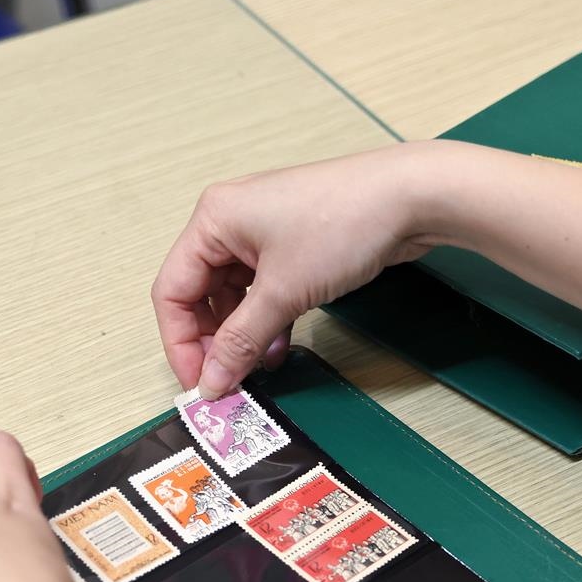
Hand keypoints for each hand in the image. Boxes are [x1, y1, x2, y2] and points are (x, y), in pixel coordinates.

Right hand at [152, 143, 440, 396]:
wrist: (409, 198)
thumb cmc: (342, 225)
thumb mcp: (283, 292)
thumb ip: (241, 340)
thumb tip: (212, 381)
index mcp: (213, 220)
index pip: (172, 290)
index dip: (181, 343)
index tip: (199, 383)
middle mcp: (231, 221)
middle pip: (199, 294)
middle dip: (212, 341)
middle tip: (230, 380)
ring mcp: (263, 232)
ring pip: (233, 295)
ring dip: (242, 334)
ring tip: (260, 366)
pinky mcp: (293, 244)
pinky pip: (264, 290)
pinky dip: (267, 320)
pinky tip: (281, 345)